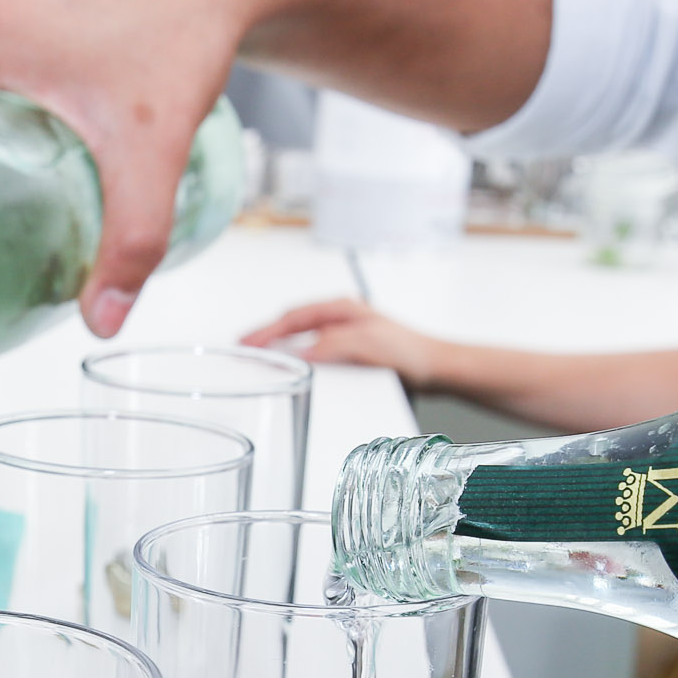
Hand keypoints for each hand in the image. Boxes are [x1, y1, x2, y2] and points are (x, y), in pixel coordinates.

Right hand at [242, 297, 445, 388]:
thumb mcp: (367, 345)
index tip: (246, 344)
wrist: (436, 368)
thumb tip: (300, 352)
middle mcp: (340, 317)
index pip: (292, 318)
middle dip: (265, 334)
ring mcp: (345, 332)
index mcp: (341, 309)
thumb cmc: (410, 352)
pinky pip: (313, 348)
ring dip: (278, 344)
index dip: (266, 332)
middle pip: (292, 323)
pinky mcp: (350, 350)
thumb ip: (332, 345)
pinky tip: (291, 366)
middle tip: (242, 348)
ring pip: (301, 334)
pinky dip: (294, 354)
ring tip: (258, 356)